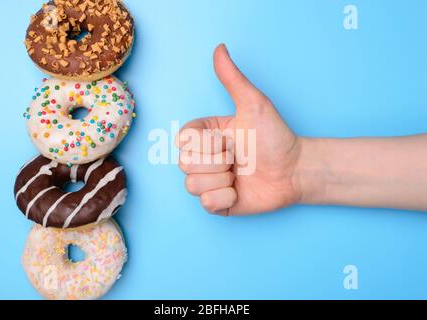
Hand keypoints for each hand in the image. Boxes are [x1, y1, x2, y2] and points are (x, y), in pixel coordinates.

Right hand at [176, 44, 302, 215]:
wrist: (294, 170)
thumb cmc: (275, 136)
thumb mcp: (254, 104)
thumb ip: (233, 78)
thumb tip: (219, 48)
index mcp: (205, 135)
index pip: (183, 140)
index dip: (206, 143)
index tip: (230, 140)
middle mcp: (204, 158)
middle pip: (185, 164)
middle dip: (217, 161)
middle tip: (238, 158)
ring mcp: (209, 181)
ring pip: (192, 185)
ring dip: (221, 180)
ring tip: (239, 174)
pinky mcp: (217, 203)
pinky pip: (205, 204)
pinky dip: (225, 197)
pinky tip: (239, 190)